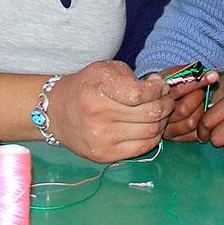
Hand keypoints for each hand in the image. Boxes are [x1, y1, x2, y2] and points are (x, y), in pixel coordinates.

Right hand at [46, 60, 172, 162]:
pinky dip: (153, 136)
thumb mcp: (104, 70)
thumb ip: (133, 76)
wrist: (57, 112)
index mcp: (98, 89)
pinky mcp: (105, 155)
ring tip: (160, 112)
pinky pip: (142, 147)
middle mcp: (99, 115)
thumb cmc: (86, 86)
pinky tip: (150, 126)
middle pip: (150, 114)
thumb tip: (160, 87)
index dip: (157, 89)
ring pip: (150, 132)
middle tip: (166, 98)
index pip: (140, 94)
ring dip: (162, 121)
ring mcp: (102, 138)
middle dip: (166, 104)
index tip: (159, 85)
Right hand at [151, 66, 219, 140]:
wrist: (150, 102)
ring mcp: (165, 129)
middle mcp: (158, 115)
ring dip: (201, 110)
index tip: (212, 76)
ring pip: (190, 123)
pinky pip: (193, 135)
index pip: (179, 90)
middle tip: (201, 91)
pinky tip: (200, 115)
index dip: (197, 83)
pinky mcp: (174, 139)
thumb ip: (185, 71)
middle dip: (198, 97)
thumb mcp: (170, 74)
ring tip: (200, 102)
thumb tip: (205, 71)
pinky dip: (201, 125)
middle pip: (184, 110)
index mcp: (156, 95)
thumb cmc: (164, 85)